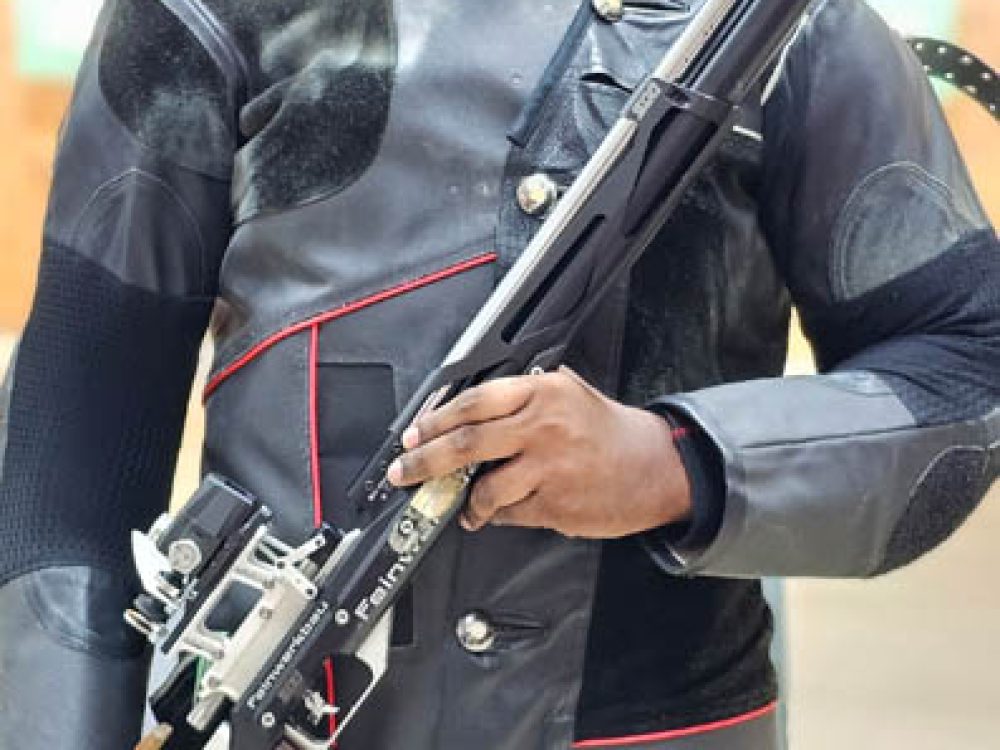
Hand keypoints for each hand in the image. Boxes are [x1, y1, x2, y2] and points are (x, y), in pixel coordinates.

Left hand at [387, 366, 691, 538]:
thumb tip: (465, 411)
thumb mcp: (569, 392)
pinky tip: (503, 511)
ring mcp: (550, 469)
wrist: (654, 467)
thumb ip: (522, 396)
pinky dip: (498, 515)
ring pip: (485, 488)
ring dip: (466, 501)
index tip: (414, 435)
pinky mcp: (556, 506)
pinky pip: (510, 514)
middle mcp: (543, 427)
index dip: (436, 420)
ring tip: (463, 505)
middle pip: (466, 444)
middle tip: (405, 472)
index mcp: (543, 393)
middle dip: (425, 461)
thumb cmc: (608, 431)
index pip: (474, 402)